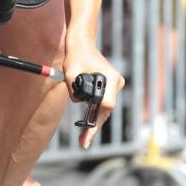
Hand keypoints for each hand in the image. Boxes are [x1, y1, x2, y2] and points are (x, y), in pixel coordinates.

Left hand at [63, 36, 124, 150]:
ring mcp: (114, 83)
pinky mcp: (110, 85)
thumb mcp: (70, 73)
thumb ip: (73, 89)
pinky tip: (88, 125)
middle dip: (94, 126)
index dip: (96, 121)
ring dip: (95, 119)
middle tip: (83, 142)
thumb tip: (78, 101)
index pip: (106, 104)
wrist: (82, 42)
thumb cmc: (76, 55)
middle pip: (107, 109)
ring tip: (84, 137)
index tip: (88, 134)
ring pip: (106, 107)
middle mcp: (116, 81)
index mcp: (110, 78)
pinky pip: (104, 102)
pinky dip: (96, 112)